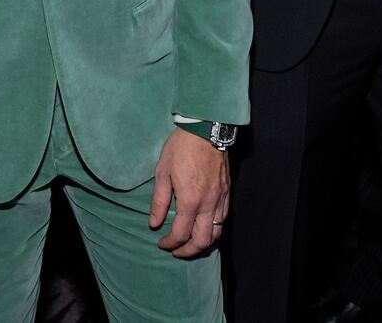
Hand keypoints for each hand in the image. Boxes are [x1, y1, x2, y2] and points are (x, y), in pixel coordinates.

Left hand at [149, 127, 229, 257]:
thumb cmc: (181, 148)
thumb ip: (159, 201)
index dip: (170, 243)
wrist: (205, 129)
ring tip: (191, 243)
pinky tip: (205, 227)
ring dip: (203, 243)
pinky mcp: (227, 192)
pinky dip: (214, 229)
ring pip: (217, 232)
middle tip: (176, 251)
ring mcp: (220, 199)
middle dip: (188, 251)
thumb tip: (154, 223)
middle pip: (202, 240)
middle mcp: (208, 204)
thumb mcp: (162, 172)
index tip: (162, 243)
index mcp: (190, 200)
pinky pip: (223, 218)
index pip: (181, 233)